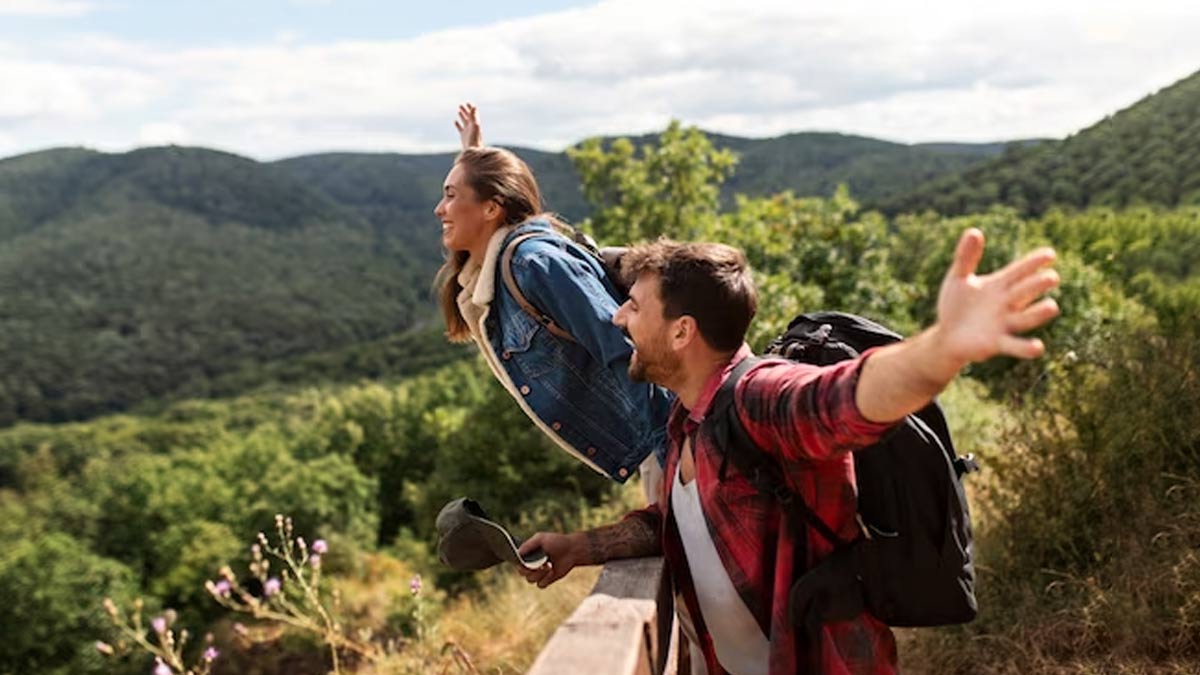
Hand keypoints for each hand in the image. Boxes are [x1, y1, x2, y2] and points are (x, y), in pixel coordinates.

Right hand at [455, 103, 482, 149]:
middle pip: (468, 116)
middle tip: (460, 105)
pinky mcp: (463, 136)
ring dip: (462, 116)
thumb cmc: (475, 138)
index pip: (473, 113)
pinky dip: (458, 124)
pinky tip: (455, 121)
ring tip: (459, 110)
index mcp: (475, 123)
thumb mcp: (474, 125)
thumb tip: (474, 106)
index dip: (470, 108)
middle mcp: (472, 127)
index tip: (467, 103)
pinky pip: (460, 128)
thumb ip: (474, 116)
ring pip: (464, 121)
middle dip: (465, 110)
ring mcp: (467, 131)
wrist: (473, 150)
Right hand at [517, 532, 586, 588]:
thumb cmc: (557, 542)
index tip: (525, 562)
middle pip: (522, 573)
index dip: (519, 564)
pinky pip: (540, 585)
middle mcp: (531, 564)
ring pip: (530, 580)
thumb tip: (518, 553)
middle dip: (529, 569)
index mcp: (528, 554)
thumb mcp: (541, 539)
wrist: (572, 550)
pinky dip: (546, 579)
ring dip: (539, 574)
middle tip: (539, 565)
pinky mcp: (546, 580)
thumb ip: (528, 545)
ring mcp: (538, 573)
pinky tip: (552, 571)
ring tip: (549, 565)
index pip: (517, 562)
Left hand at [934, 228, 1059, 364]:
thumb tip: (974, 231)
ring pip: (1026, 318)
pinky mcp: (997, 344)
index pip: (1020, 270)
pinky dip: (1025, 347)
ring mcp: (1005, 324)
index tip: (1050, 254)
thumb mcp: (958, 279)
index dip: (1033, 263)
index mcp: (1000, 285)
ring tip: (1052, 306)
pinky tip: (1037, 347)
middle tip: (1052, 277)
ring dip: (1038, 313)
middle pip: (1026, 292)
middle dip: (1038, 285)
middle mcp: (1007, 304)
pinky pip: (1014, 346)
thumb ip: (966, 258)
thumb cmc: (956, 305)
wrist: (947, 336)